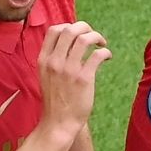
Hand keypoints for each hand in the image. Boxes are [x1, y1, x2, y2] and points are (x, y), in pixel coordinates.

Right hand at [36, 21, 111, 138]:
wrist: (58, 123)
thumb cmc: (55, 100)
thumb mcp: (46, 76)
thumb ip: (54, 59)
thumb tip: (69, 42)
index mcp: (44, 60)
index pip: (54, 30)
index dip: (69, 26)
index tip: (78, 34)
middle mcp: (54, 62)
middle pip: (70, 29)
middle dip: (85, 27)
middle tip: (93, 36)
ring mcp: (69, 70)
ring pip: (84, 39)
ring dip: (97, 37)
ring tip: (102, 44)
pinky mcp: (84, 79)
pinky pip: (97, 55)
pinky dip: (105, 52)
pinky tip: (107, 57)